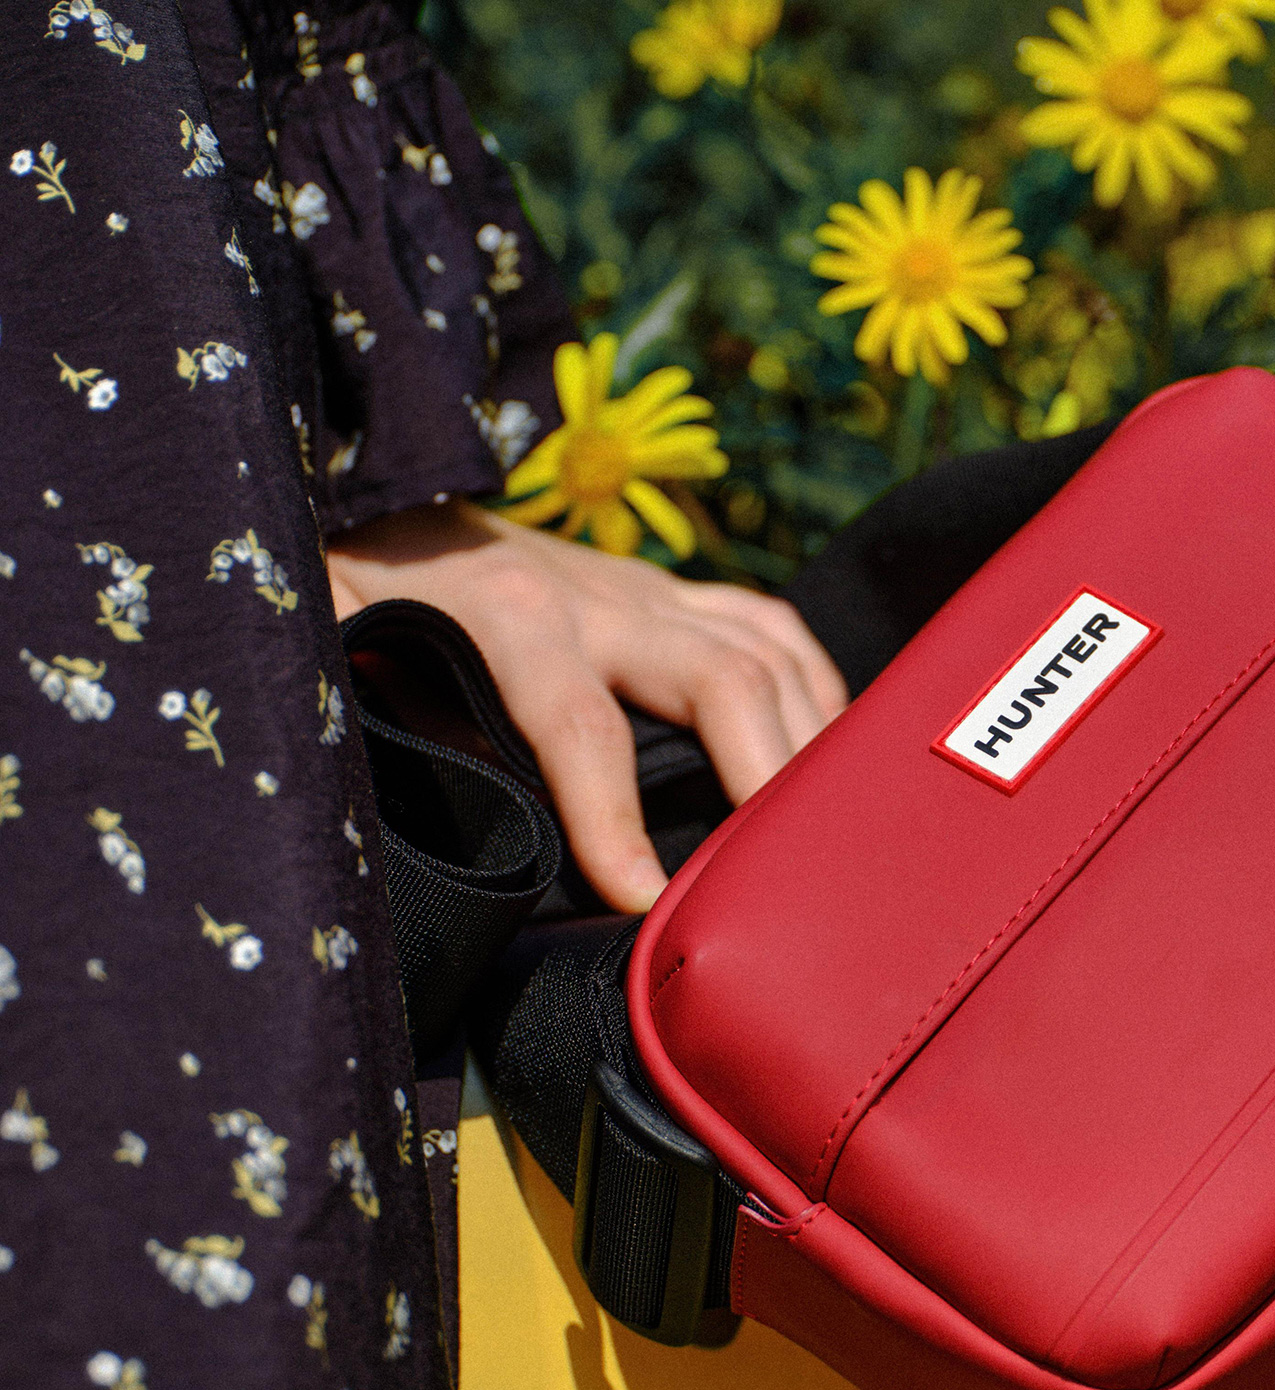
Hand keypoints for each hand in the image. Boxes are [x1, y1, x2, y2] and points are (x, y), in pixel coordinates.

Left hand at [324, 500, 846, 912]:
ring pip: (766, 653)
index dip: (617, 824)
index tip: (649, 905)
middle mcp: (602, 594)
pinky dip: (816, 694)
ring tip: (827, 835)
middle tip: (790, 880)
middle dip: (768, 782)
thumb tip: (393, 816)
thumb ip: (360, 709)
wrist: (382, 484)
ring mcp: (648, 587)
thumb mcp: (330, 638)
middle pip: (724, 680)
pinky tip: (829, 758)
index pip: (582, 727)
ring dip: (809, 743)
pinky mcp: (672, 588)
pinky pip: (772, 630)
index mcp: (510, 614)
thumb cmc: (353, 580)